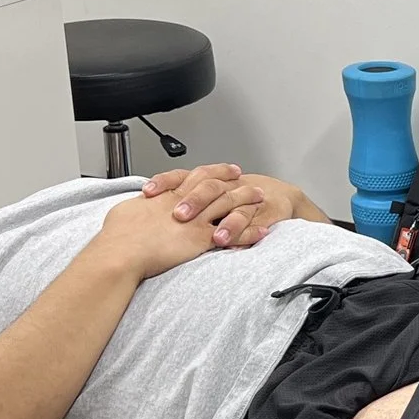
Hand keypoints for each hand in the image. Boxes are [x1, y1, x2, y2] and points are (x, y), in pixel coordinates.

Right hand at [94, 181, 273, 281]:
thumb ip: (141, 205)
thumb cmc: (118, 236)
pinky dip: (249, 233)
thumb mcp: (127, 210)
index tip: (225, 169)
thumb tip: (141, 202)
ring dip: (246, 200)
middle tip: (246, 177)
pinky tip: (262, 232)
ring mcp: (195, 220)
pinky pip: (233, 234)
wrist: (120, 253)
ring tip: (261, 198)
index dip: (213, 171)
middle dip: (233, 180)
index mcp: (168, 195)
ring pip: (229, 204)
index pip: (196, 176)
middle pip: (216, 185)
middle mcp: (185, 203)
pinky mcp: (201, 239)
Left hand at [143, 163, 329, 230]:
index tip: (147, 193)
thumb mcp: (202, 198)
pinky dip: (247, 232)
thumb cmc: (232, 200)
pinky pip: (255, 222)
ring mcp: (246, 199)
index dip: (165, 182)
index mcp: (206, 182)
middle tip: (179, 215)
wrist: (278, 197)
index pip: (182, 176)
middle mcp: (225, 187)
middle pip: (208, 188)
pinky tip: (240, 242)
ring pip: (233, 204)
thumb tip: (140, 210)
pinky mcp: (264, 213)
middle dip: (194, 201)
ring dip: (225, 221)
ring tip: (216, 237)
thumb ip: (175, 203)